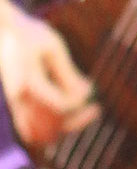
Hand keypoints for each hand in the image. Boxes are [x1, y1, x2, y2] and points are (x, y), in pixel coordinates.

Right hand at [0, 6, 99, 146]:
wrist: (4, 33)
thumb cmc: (31, 35)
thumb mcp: (54, 47)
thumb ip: (68, 73)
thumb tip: (87, 94)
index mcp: (28, 82)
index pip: (59, 106)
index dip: (79, 102)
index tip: (90, 88)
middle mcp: (18, 100)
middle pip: (50, 129)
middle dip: (76, 122)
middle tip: (96, 110)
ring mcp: (15, 105)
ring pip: (40, 134)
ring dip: (64, 128)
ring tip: (84, 113)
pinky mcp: (16, 106)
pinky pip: (32, 130)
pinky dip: (52, 128)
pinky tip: (69, 113)